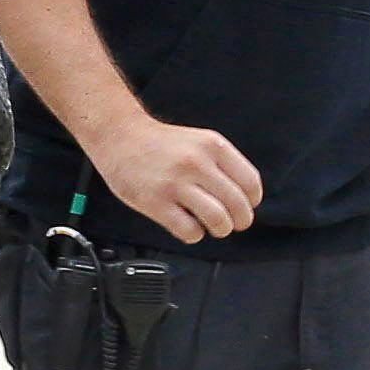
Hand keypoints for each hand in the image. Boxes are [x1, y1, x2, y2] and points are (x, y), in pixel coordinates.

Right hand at [89, 113, 261, 243]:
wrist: (118, 135)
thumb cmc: (157, 142)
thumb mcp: (198, 142)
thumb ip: (221, 165)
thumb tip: (242, 197)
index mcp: (213, 146)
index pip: (251, 183)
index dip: (252, 201)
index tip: (245, 206)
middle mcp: (196, 163)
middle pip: (238, 205)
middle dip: (240, 221)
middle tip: (233, 223)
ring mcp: (174, 183)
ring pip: (218, 219)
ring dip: (220, 229)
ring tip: (213, 227)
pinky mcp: (155, 201)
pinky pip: (188, 230)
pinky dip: (194, 234)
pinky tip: (187, 226)